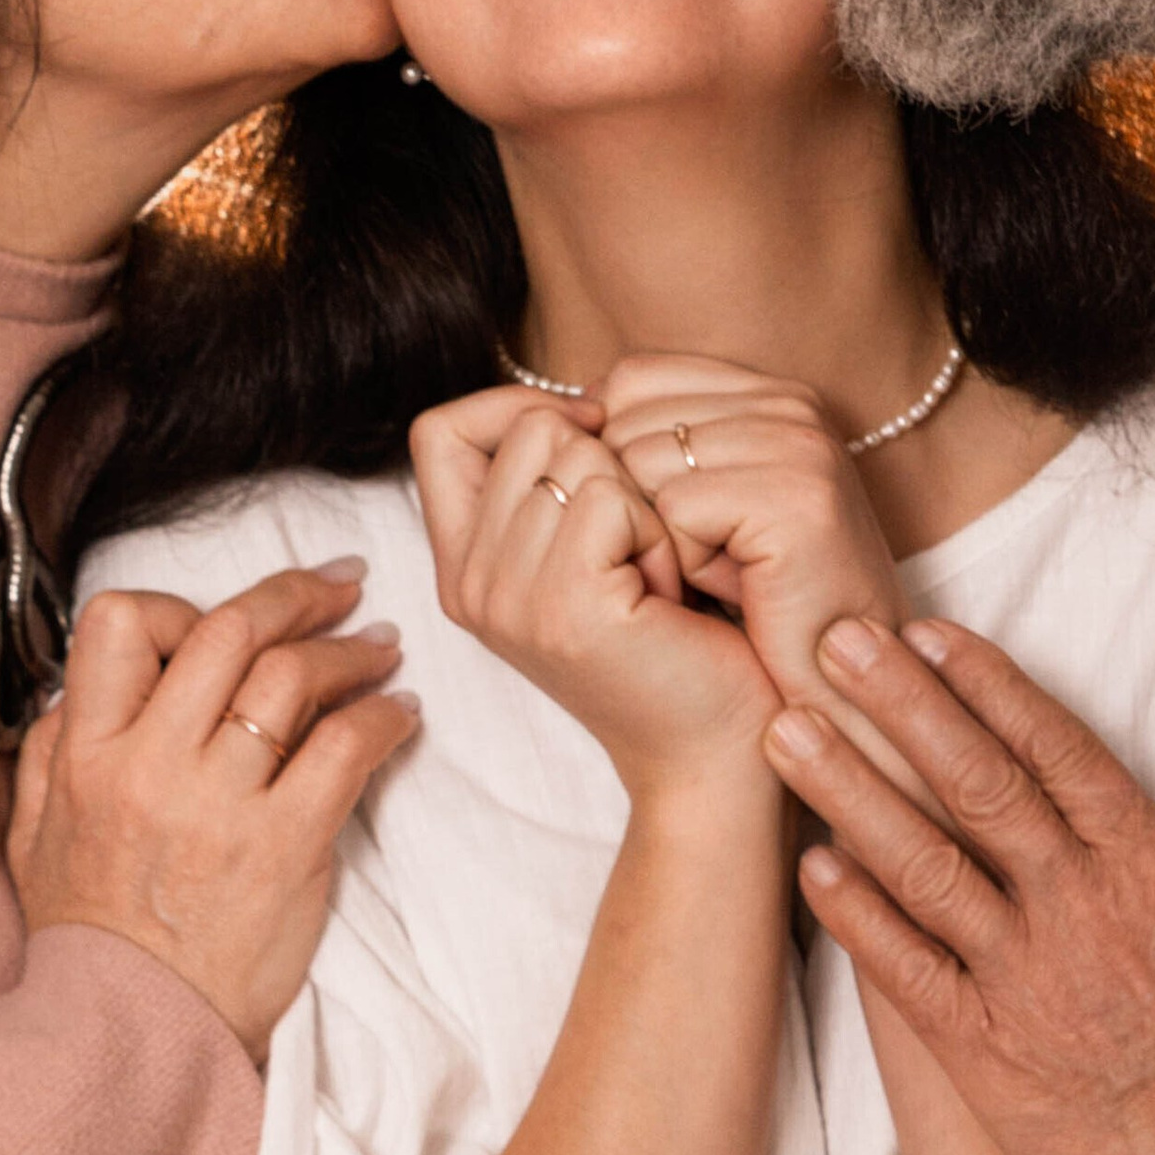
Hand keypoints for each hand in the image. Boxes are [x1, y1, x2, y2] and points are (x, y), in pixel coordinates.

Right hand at [9, 567, 418, 1061]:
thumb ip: (55, 749)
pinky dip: (381, 718)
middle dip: (295, 593)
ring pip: (291, 676)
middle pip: (229, 629)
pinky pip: (344, 748)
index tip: (231, 616)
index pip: (123, 622)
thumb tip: (84, 682)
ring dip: (349, 649)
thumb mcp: (37, 835)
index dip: (183, 603)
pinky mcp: (283, 846)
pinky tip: (398, 715)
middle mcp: (150, 764)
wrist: (133, 1036)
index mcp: (87, 753)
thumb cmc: (93, 936)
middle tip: (340, 585)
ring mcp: (219, 804)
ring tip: (380, 648)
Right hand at [413, 384, 780, 803]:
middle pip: (525, 428)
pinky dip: (659, 531)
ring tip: (655, 576)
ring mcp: (507, 598)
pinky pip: (608, 494)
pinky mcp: (562, 607)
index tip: (588, 444)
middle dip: (605, 464)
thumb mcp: (594, 547)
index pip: (438, 430)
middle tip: (637, 549)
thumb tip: (578, 400)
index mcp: (464, 566)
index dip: (512, 408)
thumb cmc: (679, 638)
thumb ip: (554, 479)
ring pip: (574, 455)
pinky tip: (669, 594)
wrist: (716, 753)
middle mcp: (469, 584)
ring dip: (641, 502)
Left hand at [600, 354, 921, 794]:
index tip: (672, 523)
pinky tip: (735, 592)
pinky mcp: (798, 497)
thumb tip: (570, 411)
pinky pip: (676, 510)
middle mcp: (791, 403)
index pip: (632, 378)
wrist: (827, 695)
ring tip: (723, 576)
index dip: (616, 457)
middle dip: (636, 504)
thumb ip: (653, 444)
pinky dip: (687, 565)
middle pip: (624, 419)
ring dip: (661, 538)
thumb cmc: (757, 610)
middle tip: (704, 560)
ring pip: (638, 463)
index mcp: (769, 393)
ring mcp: (800, 445)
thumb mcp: (703, 507)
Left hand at [761, 614, 1154, 1154]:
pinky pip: (909, 971)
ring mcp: (1031, 978)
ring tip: (789, 730)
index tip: (930, 631)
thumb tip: (1127, 831)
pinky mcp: (994, 1057)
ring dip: (851, 788)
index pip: (1055, 748)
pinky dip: (858, 914)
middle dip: (900, 703)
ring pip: (925, 859)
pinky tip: (812, 864)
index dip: (986, 683)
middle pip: (976, 779)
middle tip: (834, 638)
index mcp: (1151, 864)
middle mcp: (1081, 904)